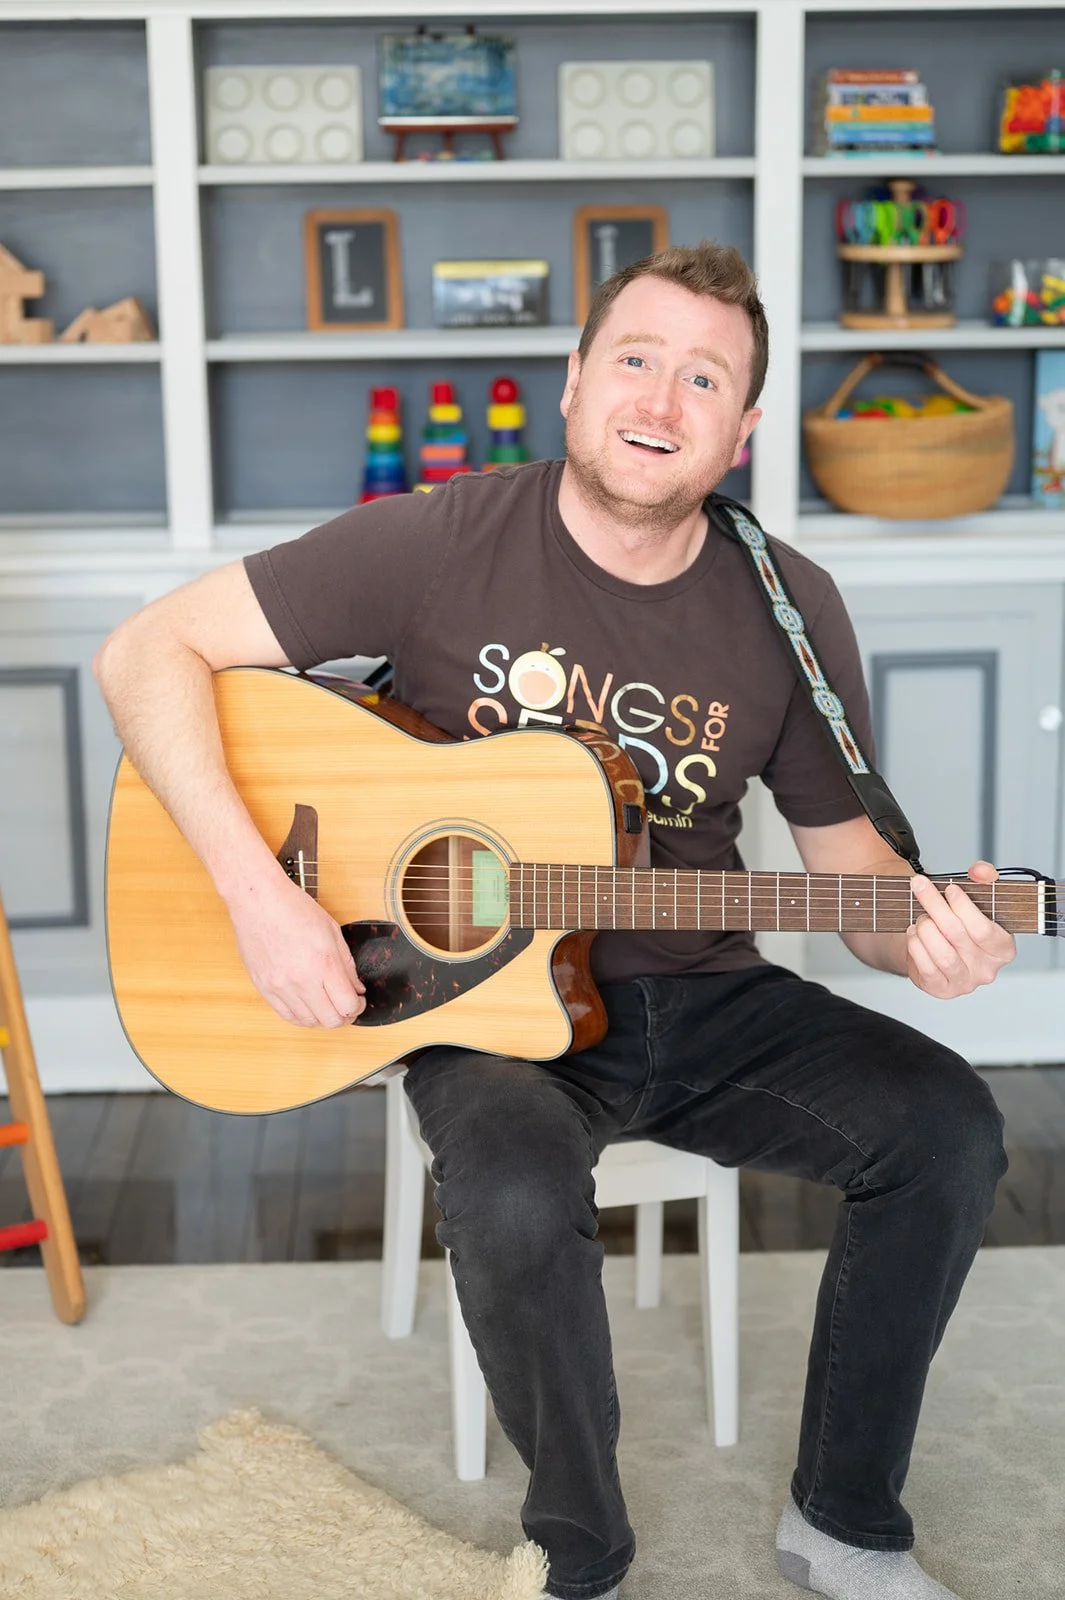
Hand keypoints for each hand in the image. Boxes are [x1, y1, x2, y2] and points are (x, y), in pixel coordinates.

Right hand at [227, 871, 365, 1026]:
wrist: (257, 900)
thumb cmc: (293, 908)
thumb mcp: (332, 931)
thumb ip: (347, 964)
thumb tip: (355, 988)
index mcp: (323, 963)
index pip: (348, 1005)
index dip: (358, 1007)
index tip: (358, 1000)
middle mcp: (302, 979)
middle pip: (331, 1020)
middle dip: (344, 1016)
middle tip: (346, 1005)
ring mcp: (280, 986)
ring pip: (309, 1022)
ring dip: (323, 1017)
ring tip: (326, 1003)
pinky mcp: (264, 988)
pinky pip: (286, 1016)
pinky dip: (302, 1016)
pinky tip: (308, 1006)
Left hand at [906, 861, 1015, 998]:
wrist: (938, 949)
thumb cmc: (961, 924)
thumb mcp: (977, 899)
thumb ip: (984, 879)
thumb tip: (980, 870)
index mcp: (1003, 948)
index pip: (984, 929)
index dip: (963, 906)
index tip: (949, 887)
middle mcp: (988, 969)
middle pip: (957, 935)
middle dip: (935, 906)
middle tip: (920, 887)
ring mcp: (965, 982)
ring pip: (942, 953)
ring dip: (925, 928)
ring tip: (920, 917)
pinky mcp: (942, 989)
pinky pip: (926, 967)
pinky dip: (915, 946)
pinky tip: (913, 934)